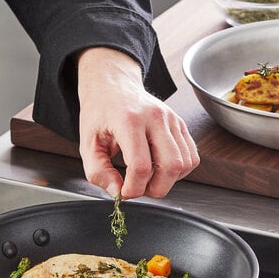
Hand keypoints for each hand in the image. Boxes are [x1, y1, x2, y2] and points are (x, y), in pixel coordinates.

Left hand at [77, 47, 198, 199]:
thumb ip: (98, 172)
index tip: (124, 192)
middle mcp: (155, 118)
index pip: (141, 166)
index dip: (134, 188)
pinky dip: (178, 171)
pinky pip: (191, 157)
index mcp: (129, 121)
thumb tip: (118, 192)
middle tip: (139, 188)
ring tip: (149, 178)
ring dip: (168, 181)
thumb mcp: (87, 144)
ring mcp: (172, 119)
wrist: (113, 85)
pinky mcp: (181, 124)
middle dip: (155, 188)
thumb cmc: (100, 112)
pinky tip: (160, 168)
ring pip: (184, 163)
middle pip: (170, 166)